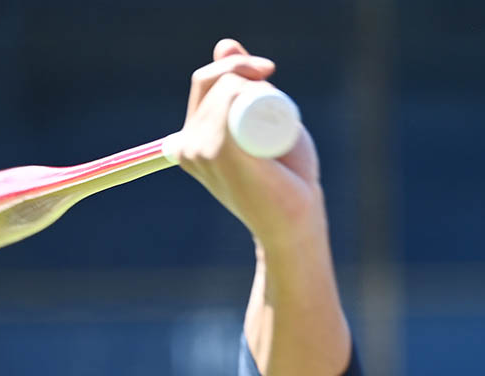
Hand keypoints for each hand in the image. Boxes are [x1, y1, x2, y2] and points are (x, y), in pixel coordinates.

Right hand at [168, 39, 323, 249]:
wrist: (297, 224)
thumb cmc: (286, 181)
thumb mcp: (264, 123)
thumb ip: (244, 86)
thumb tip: (224, 43)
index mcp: (189, 141)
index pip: (204, 81)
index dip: (235, 66)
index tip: (268, 72)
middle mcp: (187, 146)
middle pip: (214, 80)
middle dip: (249, 72)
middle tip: (280, 98)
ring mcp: (200, 150)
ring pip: (227, 87)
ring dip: (258, 87)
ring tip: (279, 128)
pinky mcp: (221, 152)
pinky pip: (229, 97)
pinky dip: (246, 90)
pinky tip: (260, 106)